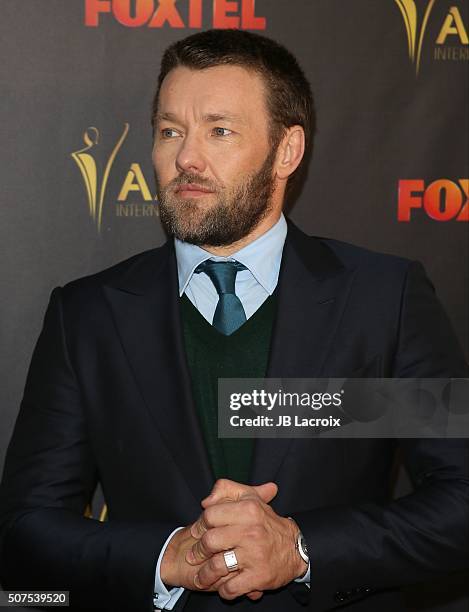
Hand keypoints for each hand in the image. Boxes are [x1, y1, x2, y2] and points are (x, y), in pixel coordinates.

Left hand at [161, 481, 275, 594]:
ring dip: (205, 575)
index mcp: (248, 509)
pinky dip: (224, 591)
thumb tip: (206, 501)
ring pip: (217, 566)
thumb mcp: (250, 497)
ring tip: (201, 577)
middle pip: (210, 541)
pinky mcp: (258, 576)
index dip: (199, 525)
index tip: (197, 533)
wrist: (296, 547)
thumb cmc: (267, 522)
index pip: (210, 515)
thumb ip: (226, 489)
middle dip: (198, 551)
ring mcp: (255, 555)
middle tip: (194, 556)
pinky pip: (231, 587)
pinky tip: (223, 587)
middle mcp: (251, 531)